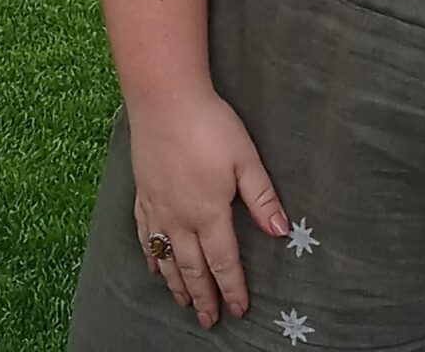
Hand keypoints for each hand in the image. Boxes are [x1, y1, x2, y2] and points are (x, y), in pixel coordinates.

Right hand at [128, 87, 288, 330]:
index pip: (224, 262)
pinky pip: (146, 238)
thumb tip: (280, 231)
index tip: (239, 309)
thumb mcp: (246, 159)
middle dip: (204, 297)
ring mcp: (158, 210)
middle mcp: (181, 220)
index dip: (233, 288)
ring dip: (177, 285)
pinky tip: (154, 267)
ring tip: (185, 304)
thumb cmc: (211, 126)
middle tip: (210, 320)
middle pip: (194, 269)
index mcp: (210, 213)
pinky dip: (152, 258)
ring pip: (167, 260)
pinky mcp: (143, 196)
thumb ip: (262, 198)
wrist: (165, 102)